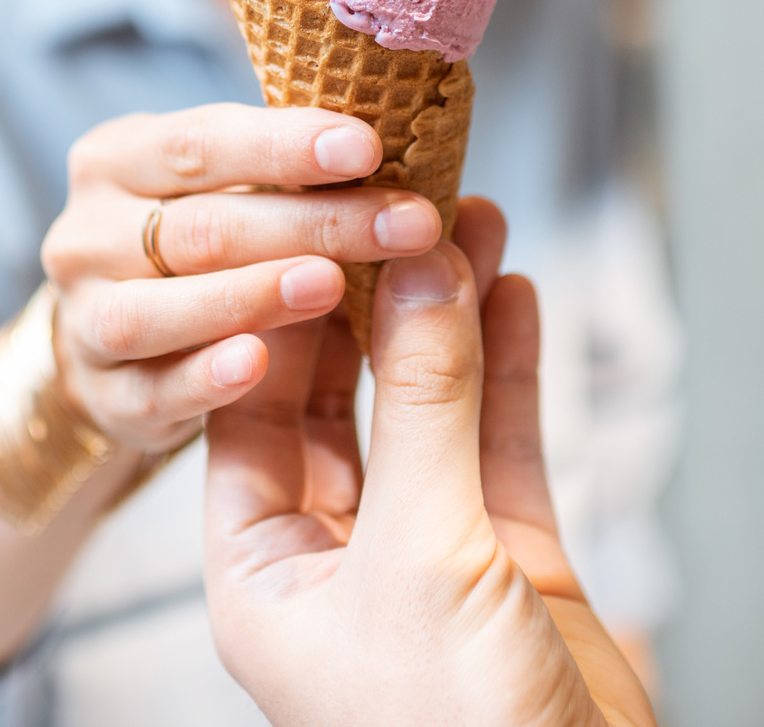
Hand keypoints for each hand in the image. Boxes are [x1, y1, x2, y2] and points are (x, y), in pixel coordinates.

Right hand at [40, 104, 443, 452]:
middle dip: (312, 224)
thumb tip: (408, 155)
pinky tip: (258, 363)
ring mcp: (85, 319)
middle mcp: (89, 233)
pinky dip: (203, 378)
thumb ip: (290, 174)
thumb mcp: (228, 191)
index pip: (201, 143)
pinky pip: (152, 391)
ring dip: (250, 295)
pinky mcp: (103, 397)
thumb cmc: (199, 245)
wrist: (116, 341)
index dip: (284, 144)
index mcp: (121, 159)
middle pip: (201, 227)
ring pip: (158, 309)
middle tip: (407, 225)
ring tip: (332, 285)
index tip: (369, 147)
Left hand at [204, 199, 658, 726]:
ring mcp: (424, 555)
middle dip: (371, 294)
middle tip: (397, 194)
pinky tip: (512, 289)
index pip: (252, 404)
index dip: (284, 302)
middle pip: (342, 394)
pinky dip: (509, 367)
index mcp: (260, 569)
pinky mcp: (506, 563)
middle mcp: (332, 555)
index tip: (315, 211)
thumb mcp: (421, 556)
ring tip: (466, 212)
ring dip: (447, 314)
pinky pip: (499, 444)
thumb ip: (425, 409)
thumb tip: (420, 269)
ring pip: (427, 408)